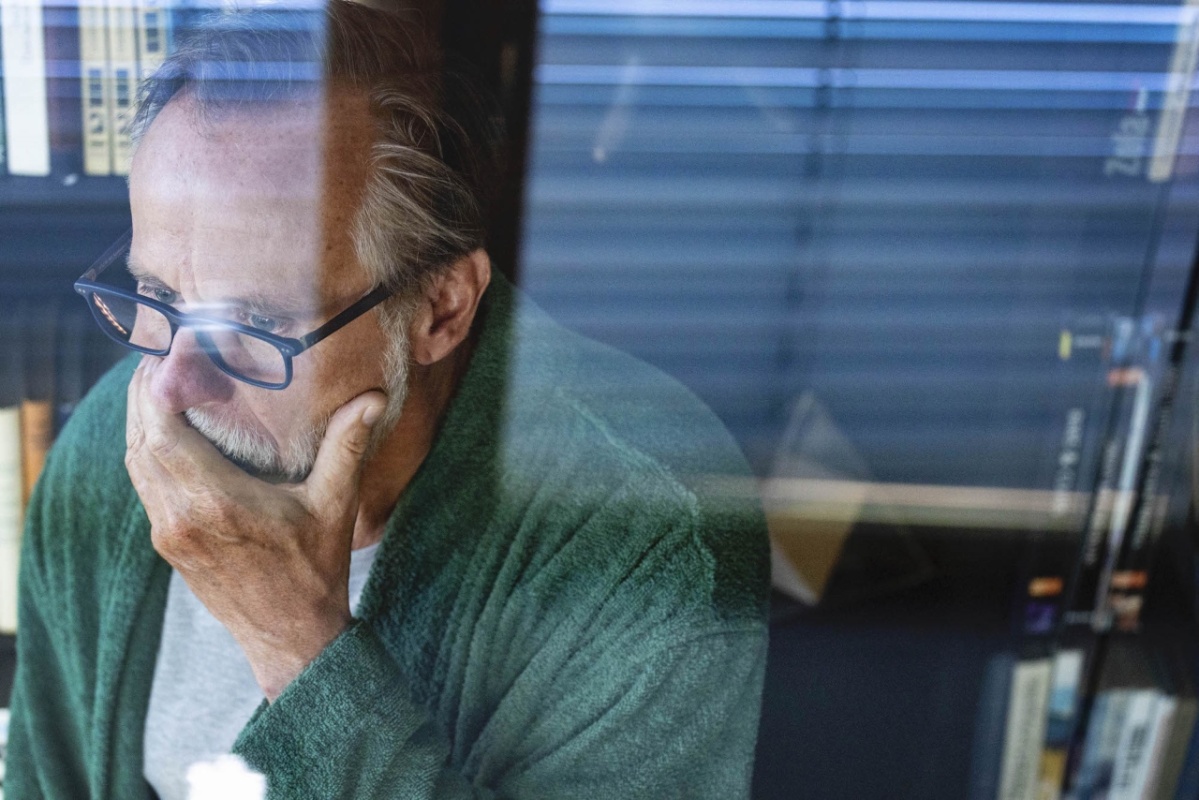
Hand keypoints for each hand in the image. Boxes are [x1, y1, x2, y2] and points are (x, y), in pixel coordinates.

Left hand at [125, 357, 386, 700]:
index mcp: (216, 501)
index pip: (164, 427)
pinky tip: (168, 429)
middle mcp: (180, 515)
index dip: (161, 383)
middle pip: (141, 436)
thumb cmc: (315, 570)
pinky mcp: (168, 542)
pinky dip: (148, 447)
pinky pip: (143, 482)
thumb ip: (348, 445)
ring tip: (163, 381)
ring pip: (135, 459)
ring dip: (143, 418)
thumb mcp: (336, 504)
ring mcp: (168, 531)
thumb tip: (373, 398)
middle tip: (168, 352)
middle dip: (147, 390)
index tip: (178, 348)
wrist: (291, 636)